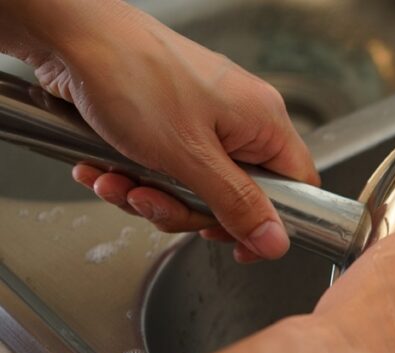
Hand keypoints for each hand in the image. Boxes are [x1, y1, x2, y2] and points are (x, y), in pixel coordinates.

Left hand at [6, 0, 317, 261]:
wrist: (69, 35)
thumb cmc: (133, 75)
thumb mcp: (190, 157)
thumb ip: (237, 205)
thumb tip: (275, 242)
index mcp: (263, 121)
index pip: (295, 186)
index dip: (270, 222)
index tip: (236, 244)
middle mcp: (238, 120)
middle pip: (234, 197)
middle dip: (185, 208)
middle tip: (153, 200)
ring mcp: (201, 121)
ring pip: (192, 188)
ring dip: (149, 194)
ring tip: (116, 180)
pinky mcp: (166, 122)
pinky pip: (164, 170)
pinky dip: (132, 175)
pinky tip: (104, 168)